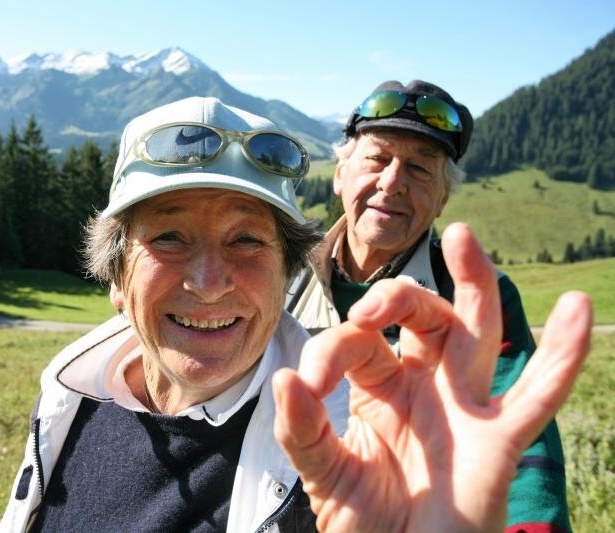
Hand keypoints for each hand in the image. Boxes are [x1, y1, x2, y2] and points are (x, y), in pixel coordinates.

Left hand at [273, 223, 591, 531]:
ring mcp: (464, 407)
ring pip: (476, 331)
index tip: (307, 384)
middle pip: (423, 317)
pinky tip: (576, 308)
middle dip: (398, 299)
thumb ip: (301, 427)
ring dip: (474, 282)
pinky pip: (539, 394)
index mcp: (378, 386)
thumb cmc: (364, 521)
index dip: (330, 351)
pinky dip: (563, 353)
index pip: (357, 342)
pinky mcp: (498, 440)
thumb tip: (285, 378)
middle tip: (371, 309)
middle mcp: (424, 385)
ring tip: (462, 236)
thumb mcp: (321, 471)